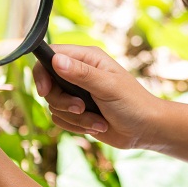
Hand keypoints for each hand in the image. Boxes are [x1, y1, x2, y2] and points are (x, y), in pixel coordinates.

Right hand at [32, 45, 164, 148]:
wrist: (145, 130)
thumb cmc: (133, 103)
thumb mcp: (108, 87)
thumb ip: (81, 74)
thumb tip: (56, 60)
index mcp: (88, 58)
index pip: (50, 56)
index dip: (42, 73)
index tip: (45, 90)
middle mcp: (79, 73)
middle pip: (48, 85)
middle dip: (63, 102)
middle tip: (81, 108)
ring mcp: (77, 93)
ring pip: (54, 105)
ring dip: (76, 118)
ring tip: (98, 120)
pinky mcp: (77, 112)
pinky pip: (61, 120)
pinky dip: (78, 126)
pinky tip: (98, 125)